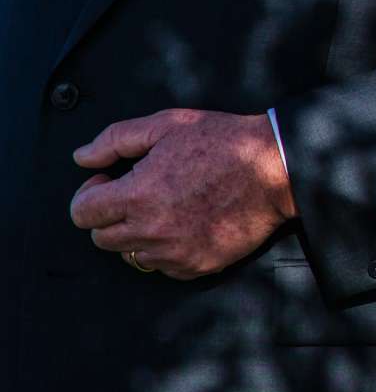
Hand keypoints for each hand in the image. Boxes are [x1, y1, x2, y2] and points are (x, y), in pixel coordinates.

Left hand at [69, 109, 293, 278]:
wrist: (276, 169)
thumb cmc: (225, 142)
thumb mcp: (168, 125)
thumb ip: (116, 139)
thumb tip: (82, 157)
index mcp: (137, 195)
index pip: (82, 213)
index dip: (91, 193)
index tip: (110, 181)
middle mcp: (151, 231)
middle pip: (101, 238)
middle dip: (111, 214)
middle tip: (138, 192)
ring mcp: (174, 253)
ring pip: (130, 254)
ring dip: (137, 234)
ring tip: (165, 207)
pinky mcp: (197, 265)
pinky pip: (163, 266)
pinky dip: (166, 249)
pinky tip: (186, 222)